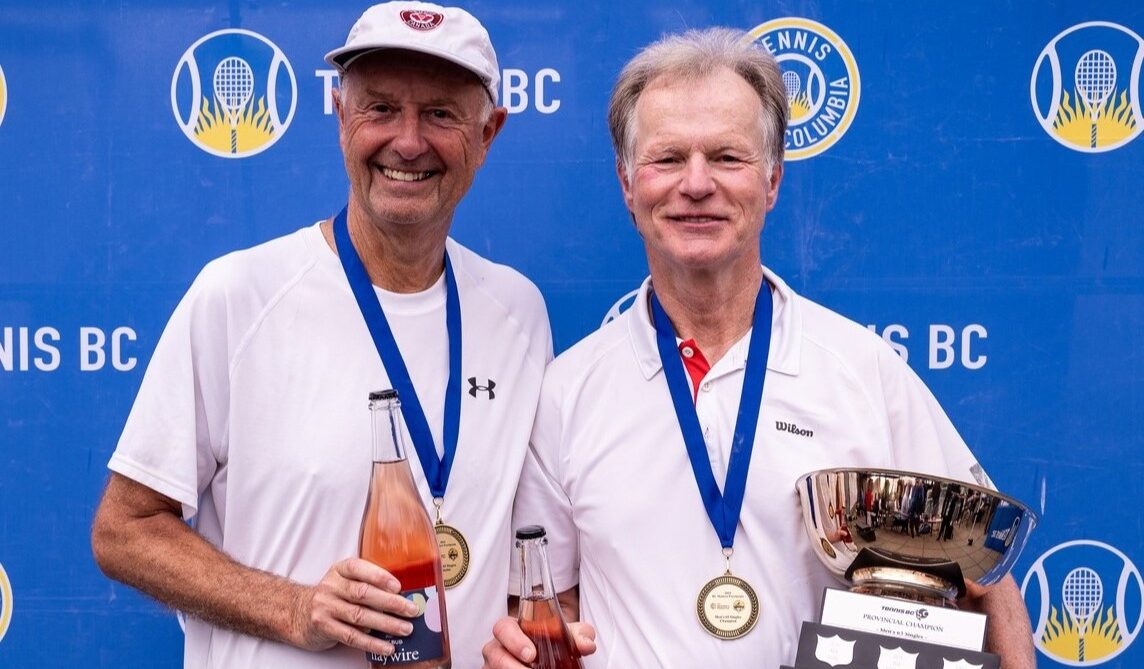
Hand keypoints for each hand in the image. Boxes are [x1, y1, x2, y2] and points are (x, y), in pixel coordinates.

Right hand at [291, 558, 420, 656]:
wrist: (296, 613)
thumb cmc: (332, 596)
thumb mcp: (344, 581)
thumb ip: (366, 584)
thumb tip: (401, 596)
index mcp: (339, 570)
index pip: (359, 568)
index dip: (379, 576)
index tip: (399, 586)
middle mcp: (331, 586)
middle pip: (363, 593)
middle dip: (391, 603)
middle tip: (411, 610)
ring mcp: (325, 606)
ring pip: (360, 616)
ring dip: (386, 624)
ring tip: (405, 629)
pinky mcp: (324, 627)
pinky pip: (352, 636)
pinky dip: (372, 643)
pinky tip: (387, 647)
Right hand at [482, 615, 596, 667]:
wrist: (548, 657)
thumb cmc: (550, 642)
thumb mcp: (564, 635)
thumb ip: (577, 635)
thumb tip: (587, 644)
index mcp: (512, 629)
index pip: (502, 627)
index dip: (513, 640)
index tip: (531, 654)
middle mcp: (499, 647)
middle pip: (493, 653)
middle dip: (509, 664)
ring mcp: (495, 665)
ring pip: (493, 668)